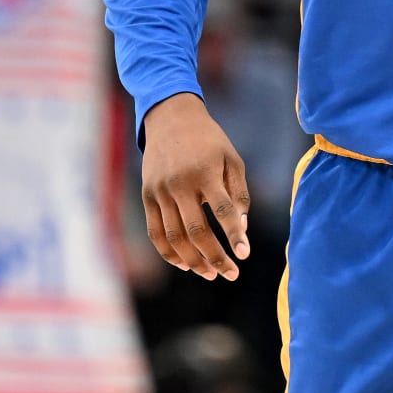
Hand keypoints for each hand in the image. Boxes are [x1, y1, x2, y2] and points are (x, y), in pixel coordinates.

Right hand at [140, 93, 251, 280]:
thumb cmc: (209, 141)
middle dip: (215, 257)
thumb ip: (239, 194)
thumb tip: (241, 229)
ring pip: (175, 237)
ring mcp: (160, 191)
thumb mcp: (231, 159)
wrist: (170, 118)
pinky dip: (169, 252)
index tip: (244, 255)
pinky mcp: (147, 196)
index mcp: (205, 171)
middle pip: (197, 231)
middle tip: (231, 274)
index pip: (222, 210)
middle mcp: (180, 183)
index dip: (233, 235)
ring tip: (211, 274)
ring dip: (193, 261)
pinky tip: (185, 264)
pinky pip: (156, 232)